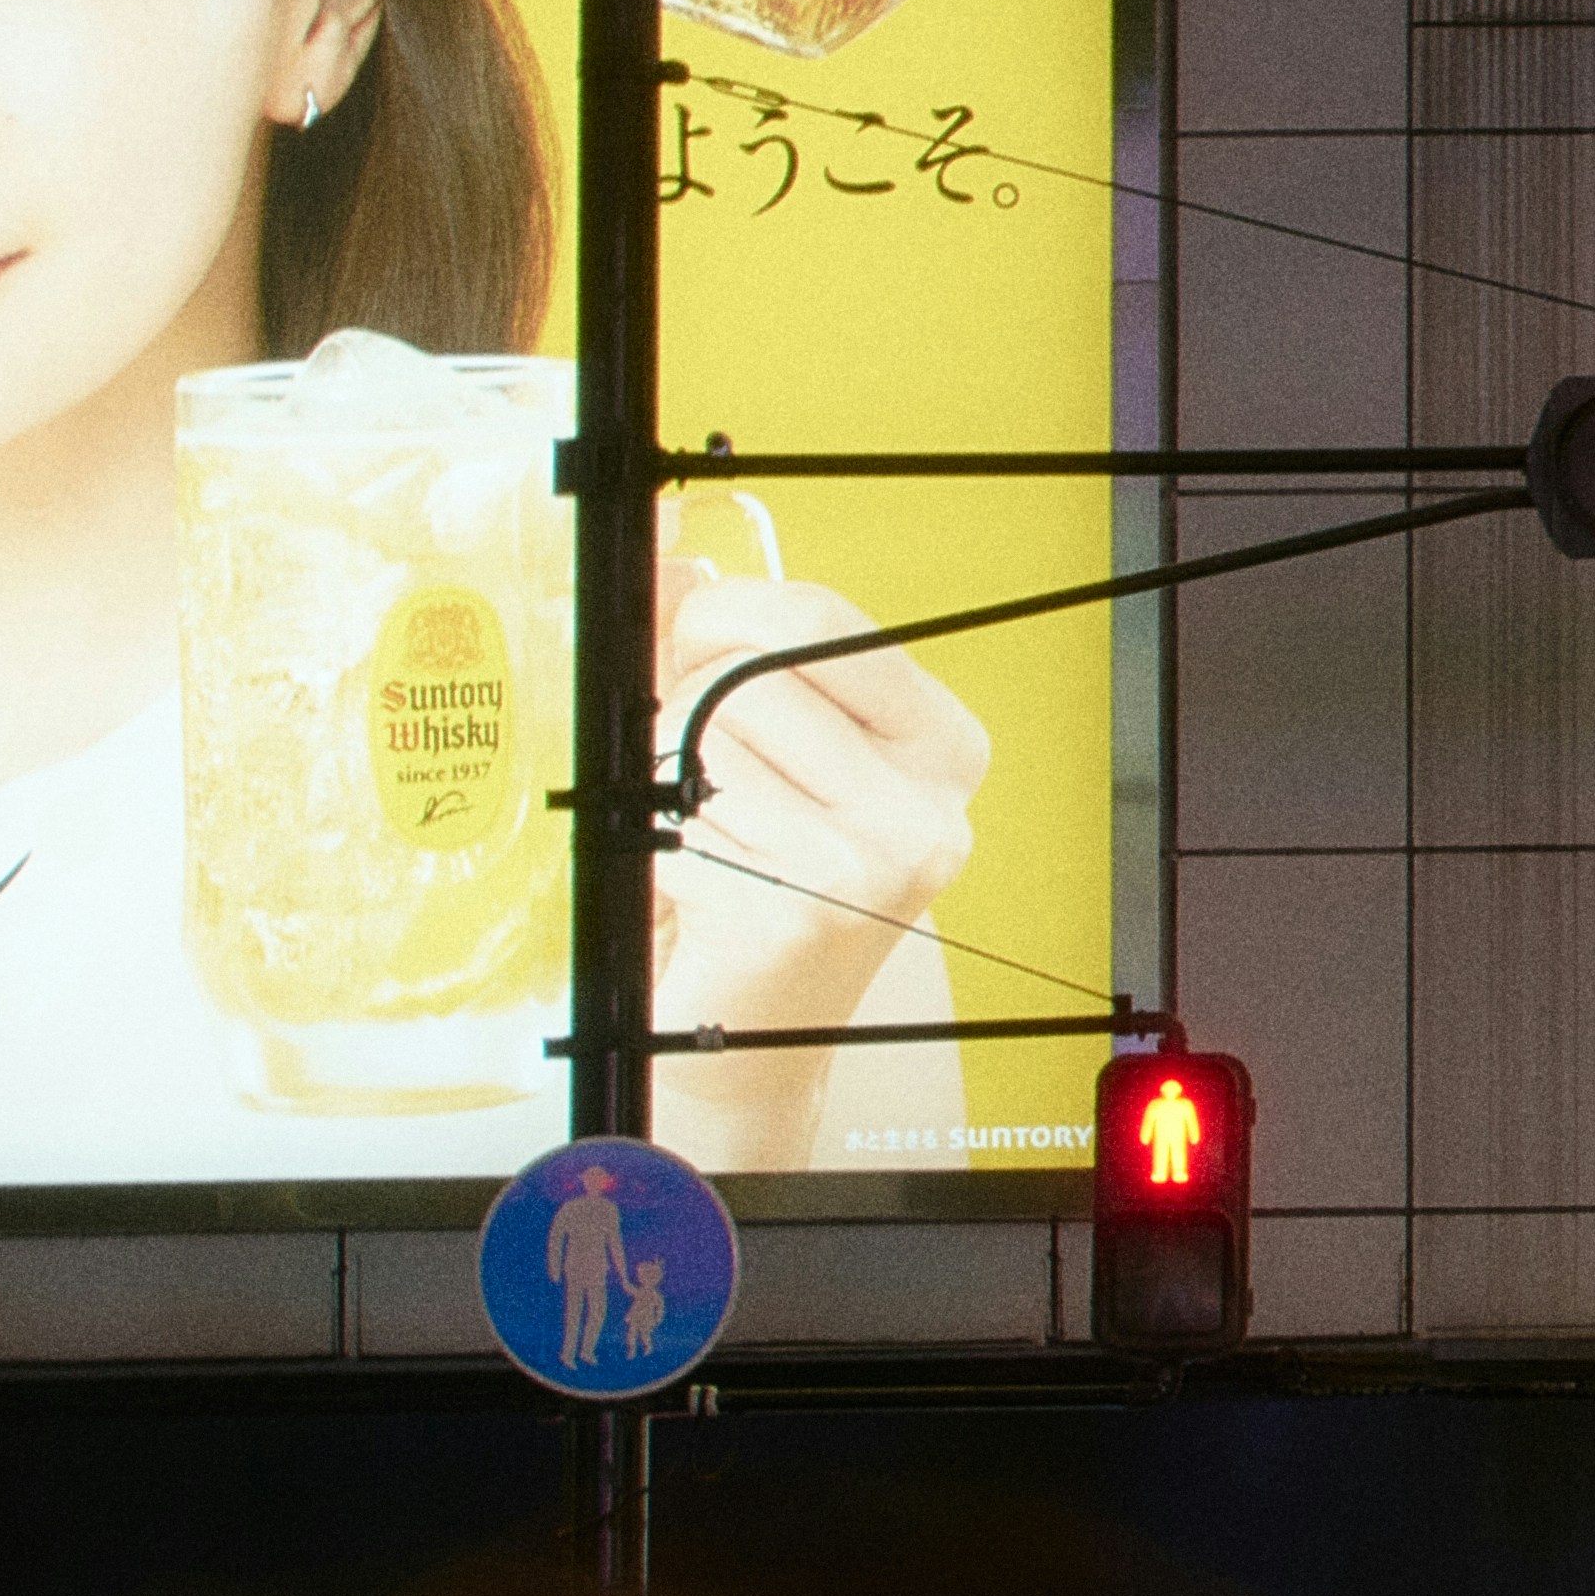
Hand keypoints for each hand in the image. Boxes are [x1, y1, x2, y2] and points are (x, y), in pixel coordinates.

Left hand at [644, 549, 989, 1173]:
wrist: (746, 1044)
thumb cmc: (758, 886)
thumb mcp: (772, 750)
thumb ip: (730, 646)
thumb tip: (671, 551)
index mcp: (942, 751)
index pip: (827, 618)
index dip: (732, 609)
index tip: (696, 630)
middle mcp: (926, 810)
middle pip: (752, 672)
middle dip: (687, 702)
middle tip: (686, 757)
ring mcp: (869, 868)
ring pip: (700, 741)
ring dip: (663, 780)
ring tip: (695, 832)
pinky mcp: (795, 916)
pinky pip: (671, 819)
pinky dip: (653, 847)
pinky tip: (690, 889)